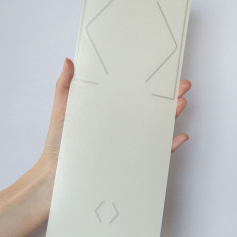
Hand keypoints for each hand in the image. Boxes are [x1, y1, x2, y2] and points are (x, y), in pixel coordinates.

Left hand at [41, 58, 191, 168]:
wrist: (55, 176)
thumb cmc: (58, 144)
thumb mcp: (62, 111)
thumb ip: (65, 87)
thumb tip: (68, 60)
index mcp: (109, 111)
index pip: (132, 93)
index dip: (147, 81)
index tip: (160, 69)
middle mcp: (121, 126)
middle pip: (149, 108)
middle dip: (168, 95)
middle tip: (181, 85)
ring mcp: (128, 144)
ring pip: (156, 128)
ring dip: (172, 116)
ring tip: (180, 104)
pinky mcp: (131, 163)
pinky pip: (155, 155)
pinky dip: (169, 146)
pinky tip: (178, 137)